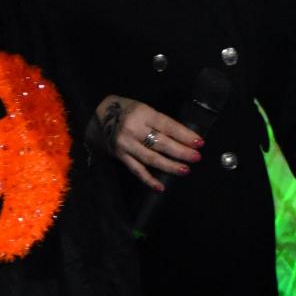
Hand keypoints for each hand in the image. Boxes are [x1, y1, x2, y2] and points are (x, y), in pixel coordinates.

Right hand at [88, 95, 203, 190]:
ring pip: (151, 159)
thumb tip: (184, 137)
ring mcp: (125, 144)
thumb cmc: (126, 110)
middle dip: (181, 152)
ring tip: (185, 170)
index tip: (199, 142)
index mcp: (142, 113)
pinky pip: (136, 170)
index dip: (185, 135)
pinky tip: (160, 187)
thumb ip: (159, 121)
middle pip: (161, 143)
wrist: (96, 115)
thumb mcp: (143, 108)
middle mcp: (133, 129)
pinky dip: (149, 180)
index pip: (168, 126)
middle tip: (196, 157)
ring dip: (170, 166)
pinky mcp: (119, 156)